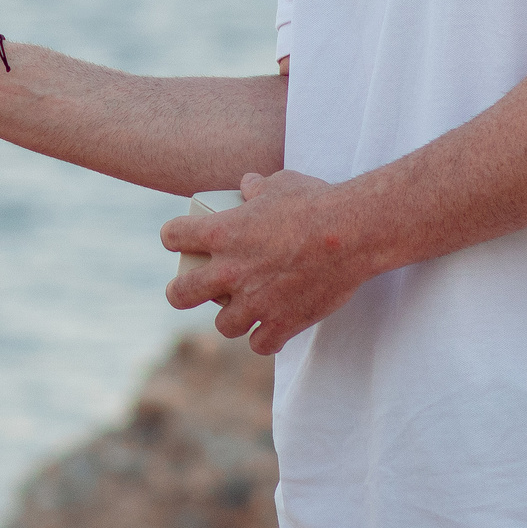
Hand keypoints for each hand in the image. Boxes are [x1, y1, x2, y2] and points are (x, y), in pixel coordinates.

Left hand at [160, 169, 375, 354]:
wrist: (353, 233)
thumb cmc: (316, 202)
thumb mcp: (281, 183)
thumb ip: (258, 187)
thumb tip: (249, 185)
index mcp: (221, 233)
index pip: (172, 235)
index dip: (175, 236)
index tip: (180, 239)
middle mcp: (229, 271)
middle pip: (180, 294)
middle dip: (181, 292)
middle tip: (190, 290)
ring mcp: (255, 301)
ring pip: (223, 326)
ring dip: (232, 317)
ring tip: (242, 310)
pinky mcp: (282, 323)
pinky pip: (261, 344)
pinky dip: (265, 338)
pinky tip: (271, 330)